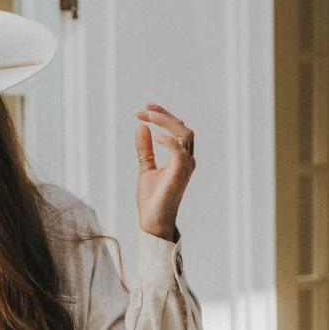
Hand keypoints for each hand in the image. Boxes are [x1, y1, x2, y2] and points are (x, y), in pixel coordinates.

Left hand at [135, 102, 192, 240]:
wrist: (152, 220)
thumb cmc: (152, 197)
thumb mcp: (145, 167)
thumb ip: (145, 149)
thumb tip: (141, 127)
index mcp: (180, 157)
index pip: (176, 129)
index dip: (163, 116)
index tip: (145, 109)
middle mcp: (187, 159)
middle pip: (182, 128)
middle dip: (163, 115)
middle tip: (143, 110)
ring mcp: (185, 165)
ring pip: (184, 134)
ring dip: (166, 122)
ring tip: (148, 117)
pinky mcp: (180, 173)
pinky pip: (179, 151)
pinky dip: (168, 141)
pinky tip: (153, 136)